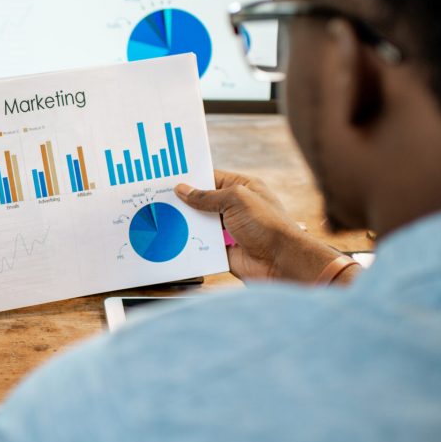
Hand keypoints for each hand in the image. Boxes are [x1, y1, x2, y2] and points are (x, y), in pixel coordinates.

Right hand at [175, 170, 337, 283]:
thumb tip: (182, 190)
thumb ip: (207, 196)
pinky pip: (202, 244)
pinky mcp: (224, 250)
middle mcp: (236, 208)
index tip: (169, 179)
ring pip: (200, 223)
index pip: (212, 179)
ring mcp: (229, 230)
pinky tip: (172, 238)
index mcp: (243, 189)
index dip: (192, 179)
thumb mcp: (236, 200)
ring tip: (159, 217)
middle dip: (185, 202)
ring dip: (185, 223)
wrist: (282, 262)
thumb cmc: (267, 225)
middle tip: (158, 198)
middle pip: (203, 202)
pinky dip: (190, 242)